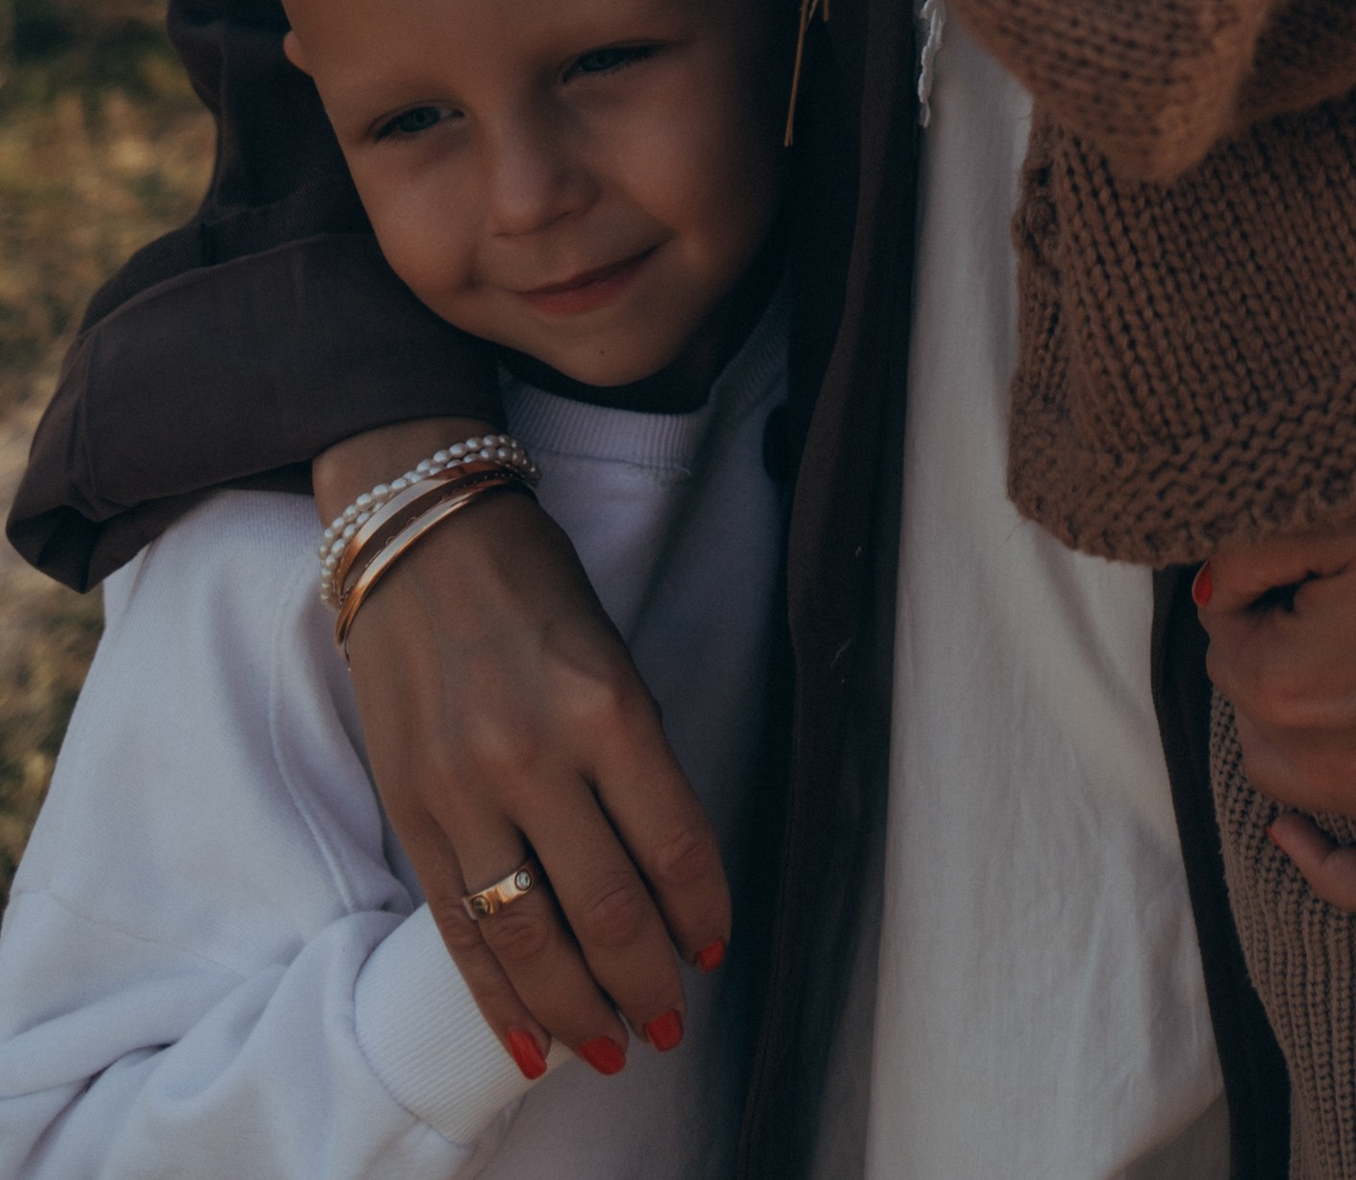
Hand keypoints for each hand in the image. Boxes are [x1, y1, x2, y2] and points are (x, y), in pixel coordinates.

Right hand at [312, 423, 729, 1071]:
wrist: (415, 534)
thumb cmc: (531, 583)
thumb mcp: (610, 654)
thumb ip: (634, 758)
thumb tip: (663, 873)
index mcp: (605, 705)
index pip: (673, 842)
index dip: (702, 912)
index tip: (716, 949)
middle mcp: (533, 756)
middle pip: (606, 909)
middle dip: (648, 983)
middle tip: (673, 1024)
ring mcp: (463, 792)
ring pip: (530, 939)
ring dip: (579, 1010)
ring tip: (616, 1048)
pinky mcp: (411, 814)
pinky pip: (458, 932)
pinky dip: (499, 998)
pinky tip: (531, 1043)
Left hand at [1199, 495, 1355, 918]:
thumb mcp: (1354, 519)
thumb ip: (1254, 548)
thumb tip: (1211, 590)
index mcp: (1282, 680)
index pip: (1223, 628)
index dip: (1258, 584)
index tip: (1306, 555)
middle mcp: (1318, 758)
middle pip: (1245, 699)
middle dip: (1268, 645)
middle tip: (1327, 593)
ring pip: (1280, 777)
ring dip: (1280, 725)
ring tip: (1319, 663)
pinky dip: (1323, 866)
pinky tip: (1293, 834)